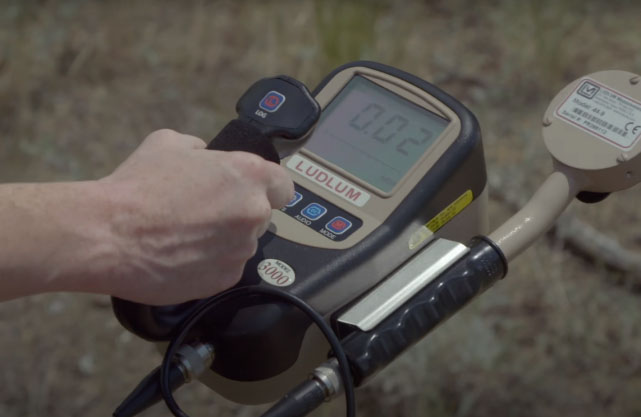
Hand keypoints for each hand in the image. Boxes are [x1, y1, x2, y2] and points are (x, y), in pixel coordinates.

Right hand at [100, 129, 293, 304]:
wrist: (110, 235)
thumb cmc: (138, 185)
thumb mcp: (169, 143)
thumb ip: (200, 149)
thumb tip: (206, 156)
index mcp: (249, 174)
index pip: (283, 185)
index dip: (266, 187)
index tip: (248, 191)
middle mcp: (254, 212)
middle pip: (261, 214)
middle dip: (238, 212)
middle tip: (203, 211)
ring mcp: (241, 249)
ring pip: (242, 242)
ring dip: (224, 239)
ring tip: (184, 235)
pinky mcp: (226, 279)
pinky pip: (226, 267)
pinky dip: (210, 263)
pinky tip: (181, 255)